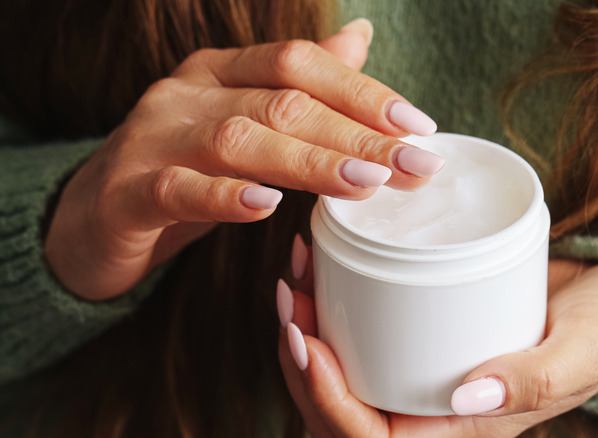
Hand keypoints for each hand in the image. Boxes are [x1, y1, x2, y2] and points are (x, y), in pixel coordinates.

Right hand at [45, 19, 443, 299]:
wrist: (91, 216)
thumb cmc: (182, 167)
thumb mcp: (242, 118)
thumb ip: (300, 84)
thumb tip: (359, 35)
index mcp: (220, 72)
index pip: (298, 63)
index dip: (362, 91)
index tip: (417, 127)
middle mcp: (187, 95)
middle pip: (282, 102)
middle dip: (355, 134)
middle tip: (413, 164)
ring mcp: (153, 139)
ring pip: (238, 140)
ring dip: (308, 162)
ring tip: (366, 183)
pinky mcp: (127, 193)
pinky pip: (177, 188)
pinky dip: (225, 196)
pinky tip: (266, 206)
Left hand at [278, 244, 597, 437]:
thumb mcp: (582, 353)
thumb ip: (534, 382)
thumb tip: (467, 398)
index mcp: (465, 433)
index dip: (328, 402)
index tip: (309, 341)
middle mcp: (434, 411)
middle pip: (338, 412)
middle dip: (300, 360)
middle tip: (291, 296)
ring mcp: (424, 377)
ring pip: (341, 375)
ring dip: (305, 332)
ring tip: (296, 276)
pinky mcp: (423, 340)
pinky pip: (362, 339)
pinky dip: (331, 309)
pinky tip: (321, 264)